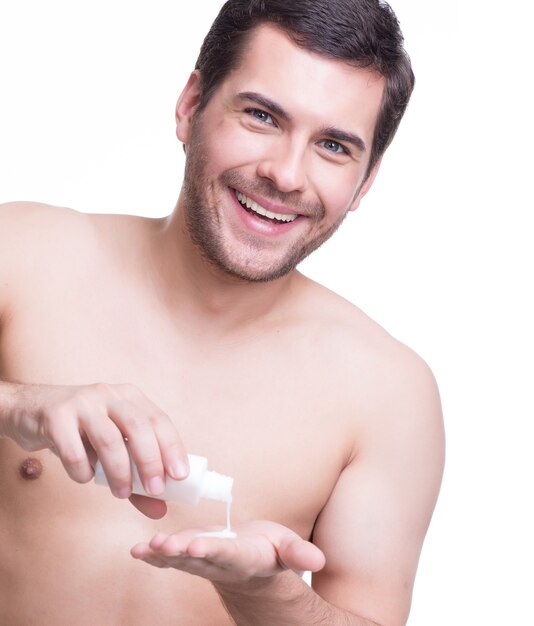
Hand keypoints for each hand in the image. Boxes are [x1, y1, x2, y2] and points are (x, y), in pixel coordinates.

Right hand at [3, 382, 187, 497]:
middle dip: (150, 460)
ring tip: (121, 493)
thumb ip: (135, 477)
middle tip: (156, 490)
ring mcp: (82, 402)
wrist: (30, 411)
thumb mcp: (111, 449)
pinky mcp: (56, 416)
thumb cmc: (80, 432)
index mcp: (130, 397)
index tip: (180, 476)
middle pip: (138, 426)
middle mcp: (109, 395)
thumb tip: (161, 509)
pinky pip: (74, 449)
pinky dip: (83, 470)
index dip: (172, 448)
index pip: (159, 420)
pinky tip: (85, 477)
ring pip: (109, 438)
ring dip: (119, 471)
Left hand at [130, 520, 325, 584]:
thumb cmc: (269, 551)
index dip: (212, 551)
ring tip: (144, 548)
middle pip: (198, 560)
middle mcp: (220, 565)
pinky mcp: (191, 559)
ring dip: (162, 554)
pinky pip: (170, 559)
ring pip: (181, 560)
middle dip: (180, 553)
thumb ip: (298, 553)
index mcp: (245, 559)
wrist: (252, 567)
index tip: (196, 546)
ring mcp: (203, 564)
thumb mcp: (287, 548)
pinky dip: (153, 556)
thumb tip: (319, 560)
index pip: (227, 555)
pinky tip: (136, 551)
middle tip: (162, 546)